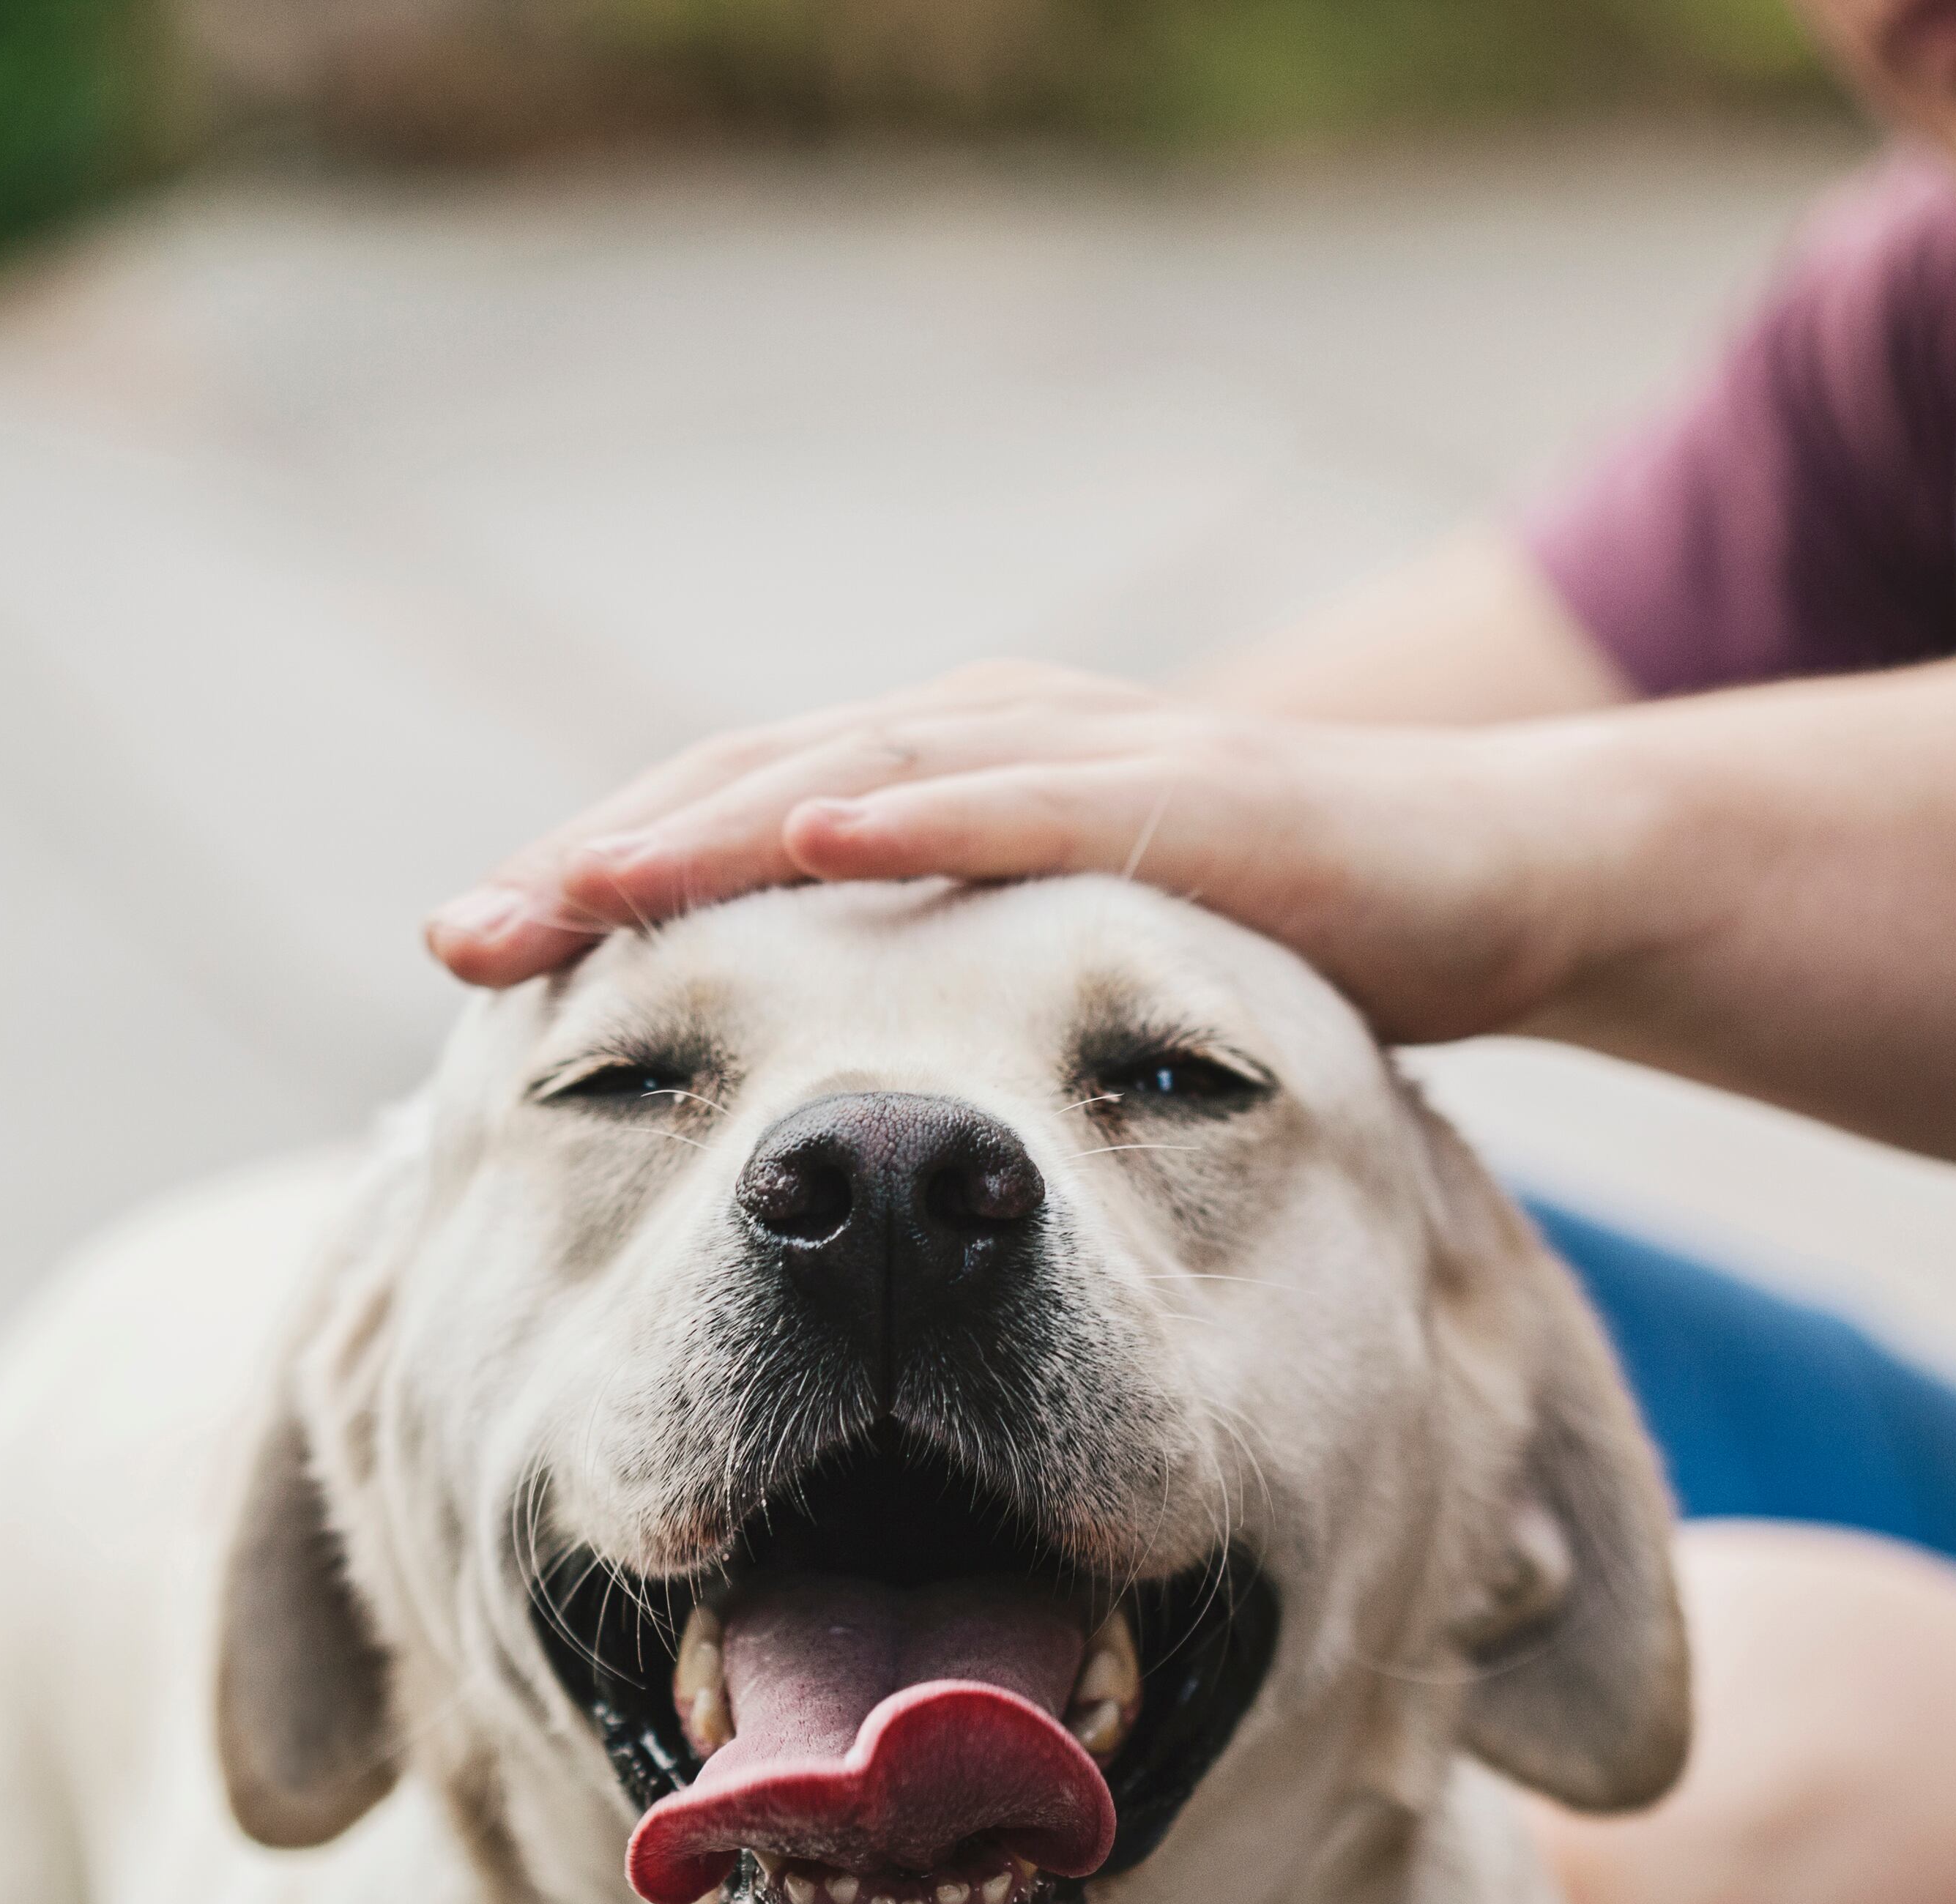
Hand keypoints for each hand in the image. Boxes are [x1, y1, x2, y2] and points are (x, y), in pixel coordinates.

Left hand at [422, 661, 1623, 1043]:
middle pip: (746, 789)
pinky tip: (808, 833)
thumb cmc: (1277, 944)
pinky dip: (912, 807)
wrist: (1496, 882)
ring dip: (705, 827)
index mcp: (942, 784)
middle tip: (460, 939)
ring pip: (855, 770)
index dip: (597, 888)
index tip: (466, 967)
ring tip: (577, 885)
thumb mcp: (1071, 988)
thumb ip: (950, 1003)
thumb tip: (807, 1110)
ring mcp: (1081, 754)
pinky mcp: (1188, 792)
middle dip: (598, 863)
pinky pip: (1026, 797)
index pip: (731, 827)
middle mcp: (983, 742)